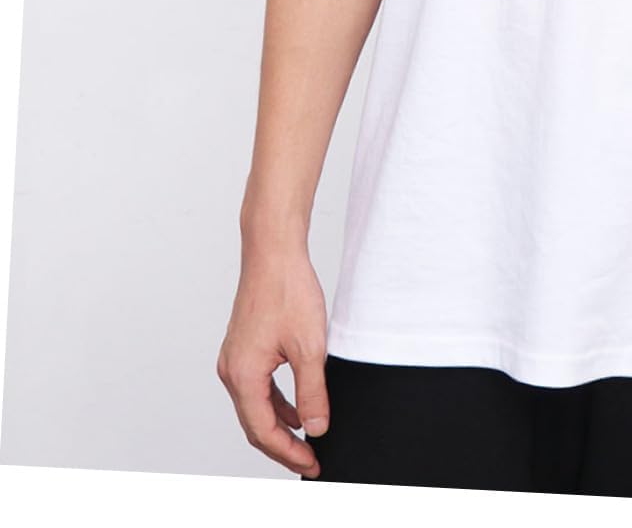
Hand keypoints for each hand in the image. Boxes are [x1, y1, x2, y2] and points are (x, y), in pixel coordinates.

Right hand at [216, 249, 329, 476]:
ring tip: (307, 440)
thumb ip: (312, 391)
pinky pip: (257, 388)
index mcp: (243, 375)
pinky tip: (297, 408)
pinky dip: (276, 403)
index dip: (289, 452)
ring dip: (279, 426)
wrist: (273, 252)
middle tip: (311, 460)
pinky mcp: (242, 348)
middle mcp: (231, 371)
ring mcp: (234, 359)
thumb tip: (316, 428)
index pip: (264, 431)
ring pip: (255, 407)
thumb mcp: (310, 346)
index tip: (313, 463)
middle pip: (254, 424)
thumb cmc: (289, 290)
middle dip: (283, 446)